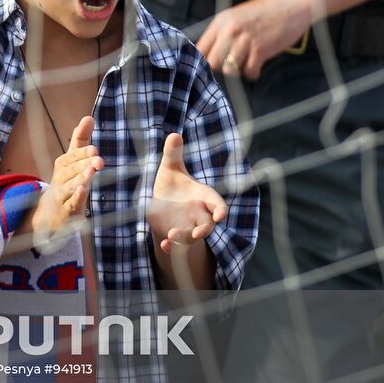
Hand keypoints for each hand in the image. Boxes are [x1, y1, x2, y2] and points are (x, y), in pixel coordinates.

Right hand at [31, 116, 103, 239]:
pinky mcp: (67, 211)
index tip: (94, 149)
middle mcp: (61, 178)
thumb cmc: (67, 180)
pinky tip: (83, 191)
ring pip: (70, 185)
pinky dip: (76, 198)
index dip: (83, 153)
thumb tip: (89, 117)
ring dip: (81, 178)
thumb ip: (81, 139)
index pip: (72, 156)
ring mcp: (63, 195)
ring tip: (91, 171)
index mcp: (63, 164)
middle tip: (99, 159)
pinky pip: (70, 204)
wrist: (50, 212)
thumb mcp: (73, 160)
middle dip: (84, 164)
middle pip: (72, 170)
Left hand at [148, 133, 226, 252]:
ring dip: (184, 238)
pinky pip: (176, 246)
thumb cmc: (172, 184)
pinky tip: (164, 246)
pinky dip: (171, 247)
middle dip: (205, 229)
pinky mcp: (175, 236)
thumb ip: (173, 153)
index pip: (216, 203)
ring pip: (192, 237)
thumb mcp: (170, 167)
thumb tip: (174, 134)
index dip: (220, 209)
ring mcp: (188, 227)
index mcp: (202, 197)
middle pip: (208, 224)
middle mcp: (199, 214)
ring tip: (172, 235)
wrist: (162, 204)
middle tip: (199, 232)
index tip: (221, 214)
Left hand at [197, 0, 310, 80]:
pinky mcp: (260, 50)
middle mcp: (229, 30)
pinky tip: (259, 64)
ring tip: (248, 62)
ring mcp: (244, 40)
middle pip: (212, 63)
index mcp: (221, 21)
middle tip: (234, 63)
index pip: (200, 48)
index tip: (214, 63)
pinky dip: (254, 73)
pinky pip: (249, 73)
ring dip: (239, 70)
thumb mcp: (237, 16)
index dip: (205, 59)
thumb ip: (224, 32)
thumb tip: (212, 54)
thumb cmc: (267, 11)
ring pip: (229, 70)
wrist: (292, 4)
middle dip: (221, 67)